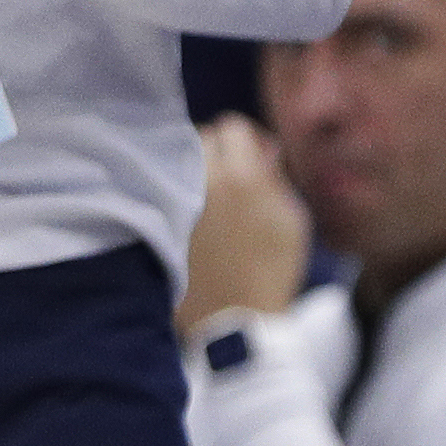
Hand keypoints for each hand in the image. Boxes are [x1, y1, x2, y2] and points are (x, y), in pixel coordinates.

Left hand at [177, 116, 309, 337]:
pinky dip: (169, 187)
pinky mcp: (154, 217)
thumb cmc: (273, 269)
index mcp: (241, 177)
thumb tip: (261, 150)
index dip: (244, 140)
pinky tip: (184, 206)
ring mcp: (173, 197)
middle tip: (228, 173)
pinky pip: (156, 184)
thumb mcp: (291, 219)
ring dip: (190, 166)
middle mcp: (202, 180)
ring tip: (205, 191)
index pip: (231, 127)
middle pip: (198, 136)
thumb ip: (275, 177)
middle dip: (215, 149)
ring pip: (174, 158)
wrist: (237, 318)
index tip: (249, 156)